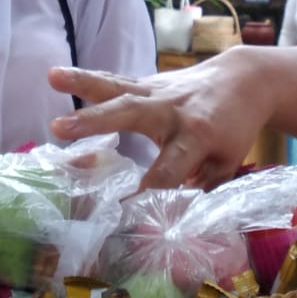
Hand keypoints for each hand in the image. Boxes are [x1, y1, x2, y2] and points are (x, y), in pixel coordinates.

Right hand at [48, 47, 273, 190]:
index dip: (145, 191)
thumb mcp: (226, 164)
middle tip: (60, 129)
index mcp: (198, 136)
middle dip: (98, 121)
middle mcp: (173, 110)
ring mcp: (158, 92)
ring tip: (53, 78)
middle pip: (133, 114)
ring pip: (119, 88)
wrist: (244, 81)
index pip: (167, 170)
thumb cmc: (233, 131)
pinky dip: (86, 79)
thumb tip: (170, 222)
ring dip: (83, 84)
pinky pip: (115, 81)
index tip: (117, 212)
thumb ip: (198, 189)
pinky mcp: (148, 82)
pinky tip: (55, 75)